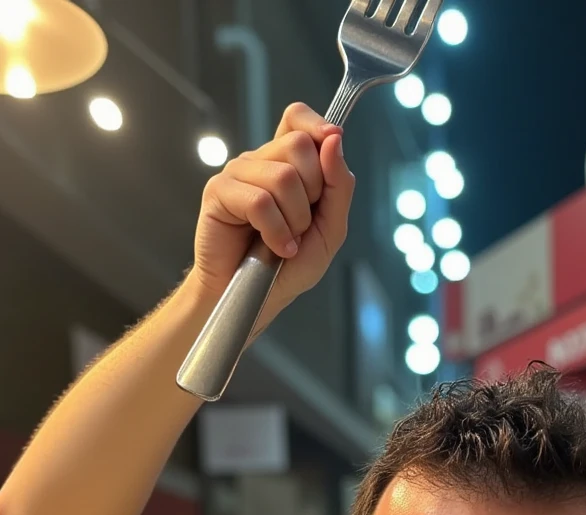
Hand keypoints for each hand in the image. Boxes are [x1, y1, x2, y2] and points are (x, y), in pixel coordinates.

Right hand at [191, 103, 354, 324]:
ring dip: (294, 220)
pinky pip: (260, 201)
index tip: (330, 145)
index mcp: (287, 163)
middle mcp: (261, 161)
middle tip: (301, 223)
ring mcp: (238, 174)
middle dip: (313, 192)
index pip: (297, 116)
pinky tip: (274, 248)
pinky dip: (275, 231)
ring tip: (285, 242)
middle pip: (299, 145)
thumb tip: (334, 139)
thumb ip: (339, 186)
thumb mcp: (329, 230)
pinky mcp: (219, 192)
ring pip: (283, 176)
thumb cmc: (288, 268)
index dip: (316, 125)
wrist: (254, 299)